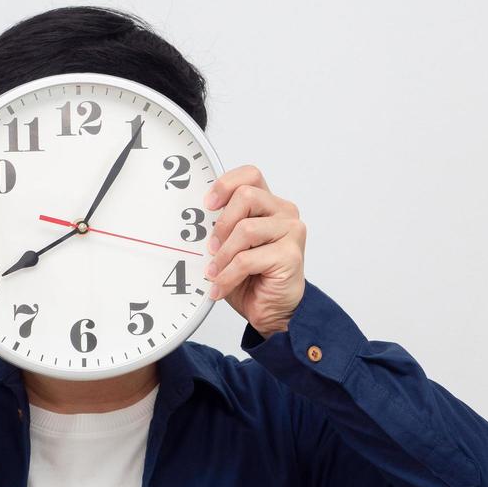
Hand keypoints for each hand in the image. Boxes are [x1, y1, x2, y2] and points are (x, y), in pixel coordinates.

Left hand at [201, 165, 306, 337]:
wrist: (272, 311)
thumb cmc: (252, 278)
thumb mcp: (230, 248)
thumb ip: (221, 230)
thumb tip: (196, 224)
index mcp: (268, 205)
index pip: (250, 175)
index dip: (226, 184)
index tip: (207, 205)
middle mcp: (284, 213)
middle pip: (246, 196)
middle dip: (222, 224)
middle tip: (211, 248)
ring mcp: (291, 232)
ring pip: (246, 229)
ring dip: (223, 255)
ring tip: (214, 273)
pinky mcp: (291, 255)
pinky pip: (247, 259)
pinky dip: (228, 275)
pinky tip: (221, 287)